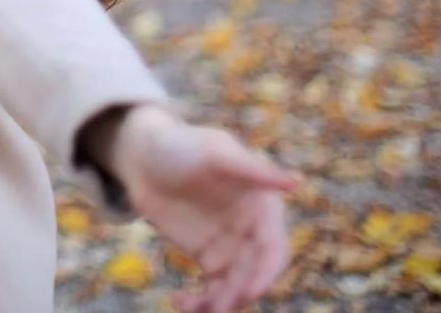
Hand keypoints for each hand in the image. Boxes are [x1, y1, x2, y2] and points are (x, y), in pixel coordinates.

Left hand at [86, 103, 300, 312]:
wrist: (143, 155)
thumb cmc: (182, 144)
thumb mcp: (215, 153)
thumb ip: (253, 170)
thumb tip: (297, 182)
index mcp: (262, 206)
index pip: (273, 247)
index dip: (266, 272)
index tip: (249, 292)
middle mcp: (251, 231)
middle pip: (254, 274)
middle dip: (238, 295)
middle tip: (216, 308)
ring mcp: (230, 246)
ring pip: (234, 288)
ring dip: (219, 305)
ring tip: (191, 308)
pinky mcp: (207, 256)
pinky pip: (212, 289)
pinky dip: (200, 303)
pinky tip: (180, 302)